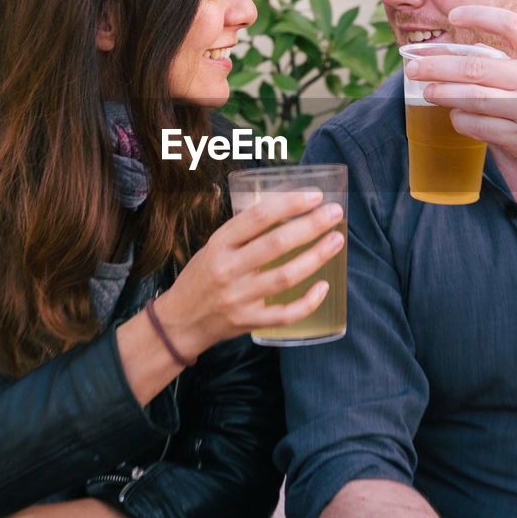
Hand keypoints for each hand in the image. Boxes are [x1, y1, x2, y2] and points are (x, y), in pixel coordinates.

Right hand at [158, 187, 344, 355]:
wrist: (179, 322)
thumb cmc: (202, 277)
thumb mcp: (213, 247)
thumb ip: (244, 233)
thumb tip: (289, 209)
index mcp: (219, 244)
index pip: (258, 217)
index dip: (289, 203)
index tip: (315, 195)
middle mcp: (228, 269)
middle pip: (276, 244)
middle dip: (311, 226)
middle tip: (335, 213)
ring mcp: (239, 298)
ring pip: (285, 276)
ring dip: (316, 257)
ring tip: (337, 240)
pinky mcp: (249, 321)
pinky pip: (285, 314)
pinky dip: (308, 302)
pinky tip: (324, 286)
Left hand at [405, 5, 516, 180]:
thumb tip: (473, 61)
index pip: (510, 24)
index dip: (479, 15)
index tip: (454, 15)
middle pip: (476, 66)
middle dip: (438, 64)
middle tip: (413, 64)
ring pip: (472, 97)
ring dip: (442, 92)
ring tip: (425, 89)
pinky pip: (479, 126)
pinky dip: (461, 120)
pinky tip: (454, 116)